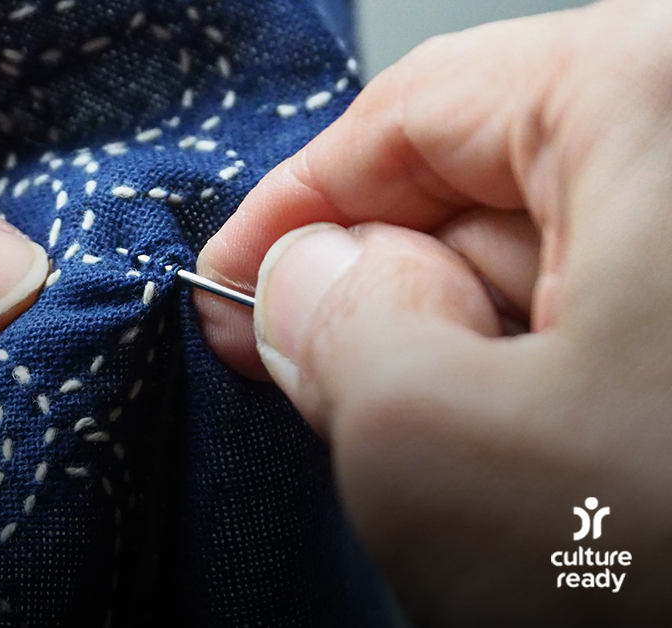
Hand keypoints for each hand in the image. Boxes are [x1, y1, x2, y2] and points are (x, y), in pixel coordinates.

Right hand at [197, 0, 671, 622]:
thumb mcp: (443, 449)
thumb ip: (331, 328)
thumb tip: (309, 280)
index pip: (423, 110)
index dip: (299, 203)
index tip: (235, 283)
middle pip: (498, 184)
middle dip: (385, 284)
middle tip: (301, 377)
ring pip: (569, 270)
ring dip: (472, 355)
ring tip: (443, 461)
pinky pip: (633, 335)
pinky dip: (556, 393)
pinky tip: (536, 477)